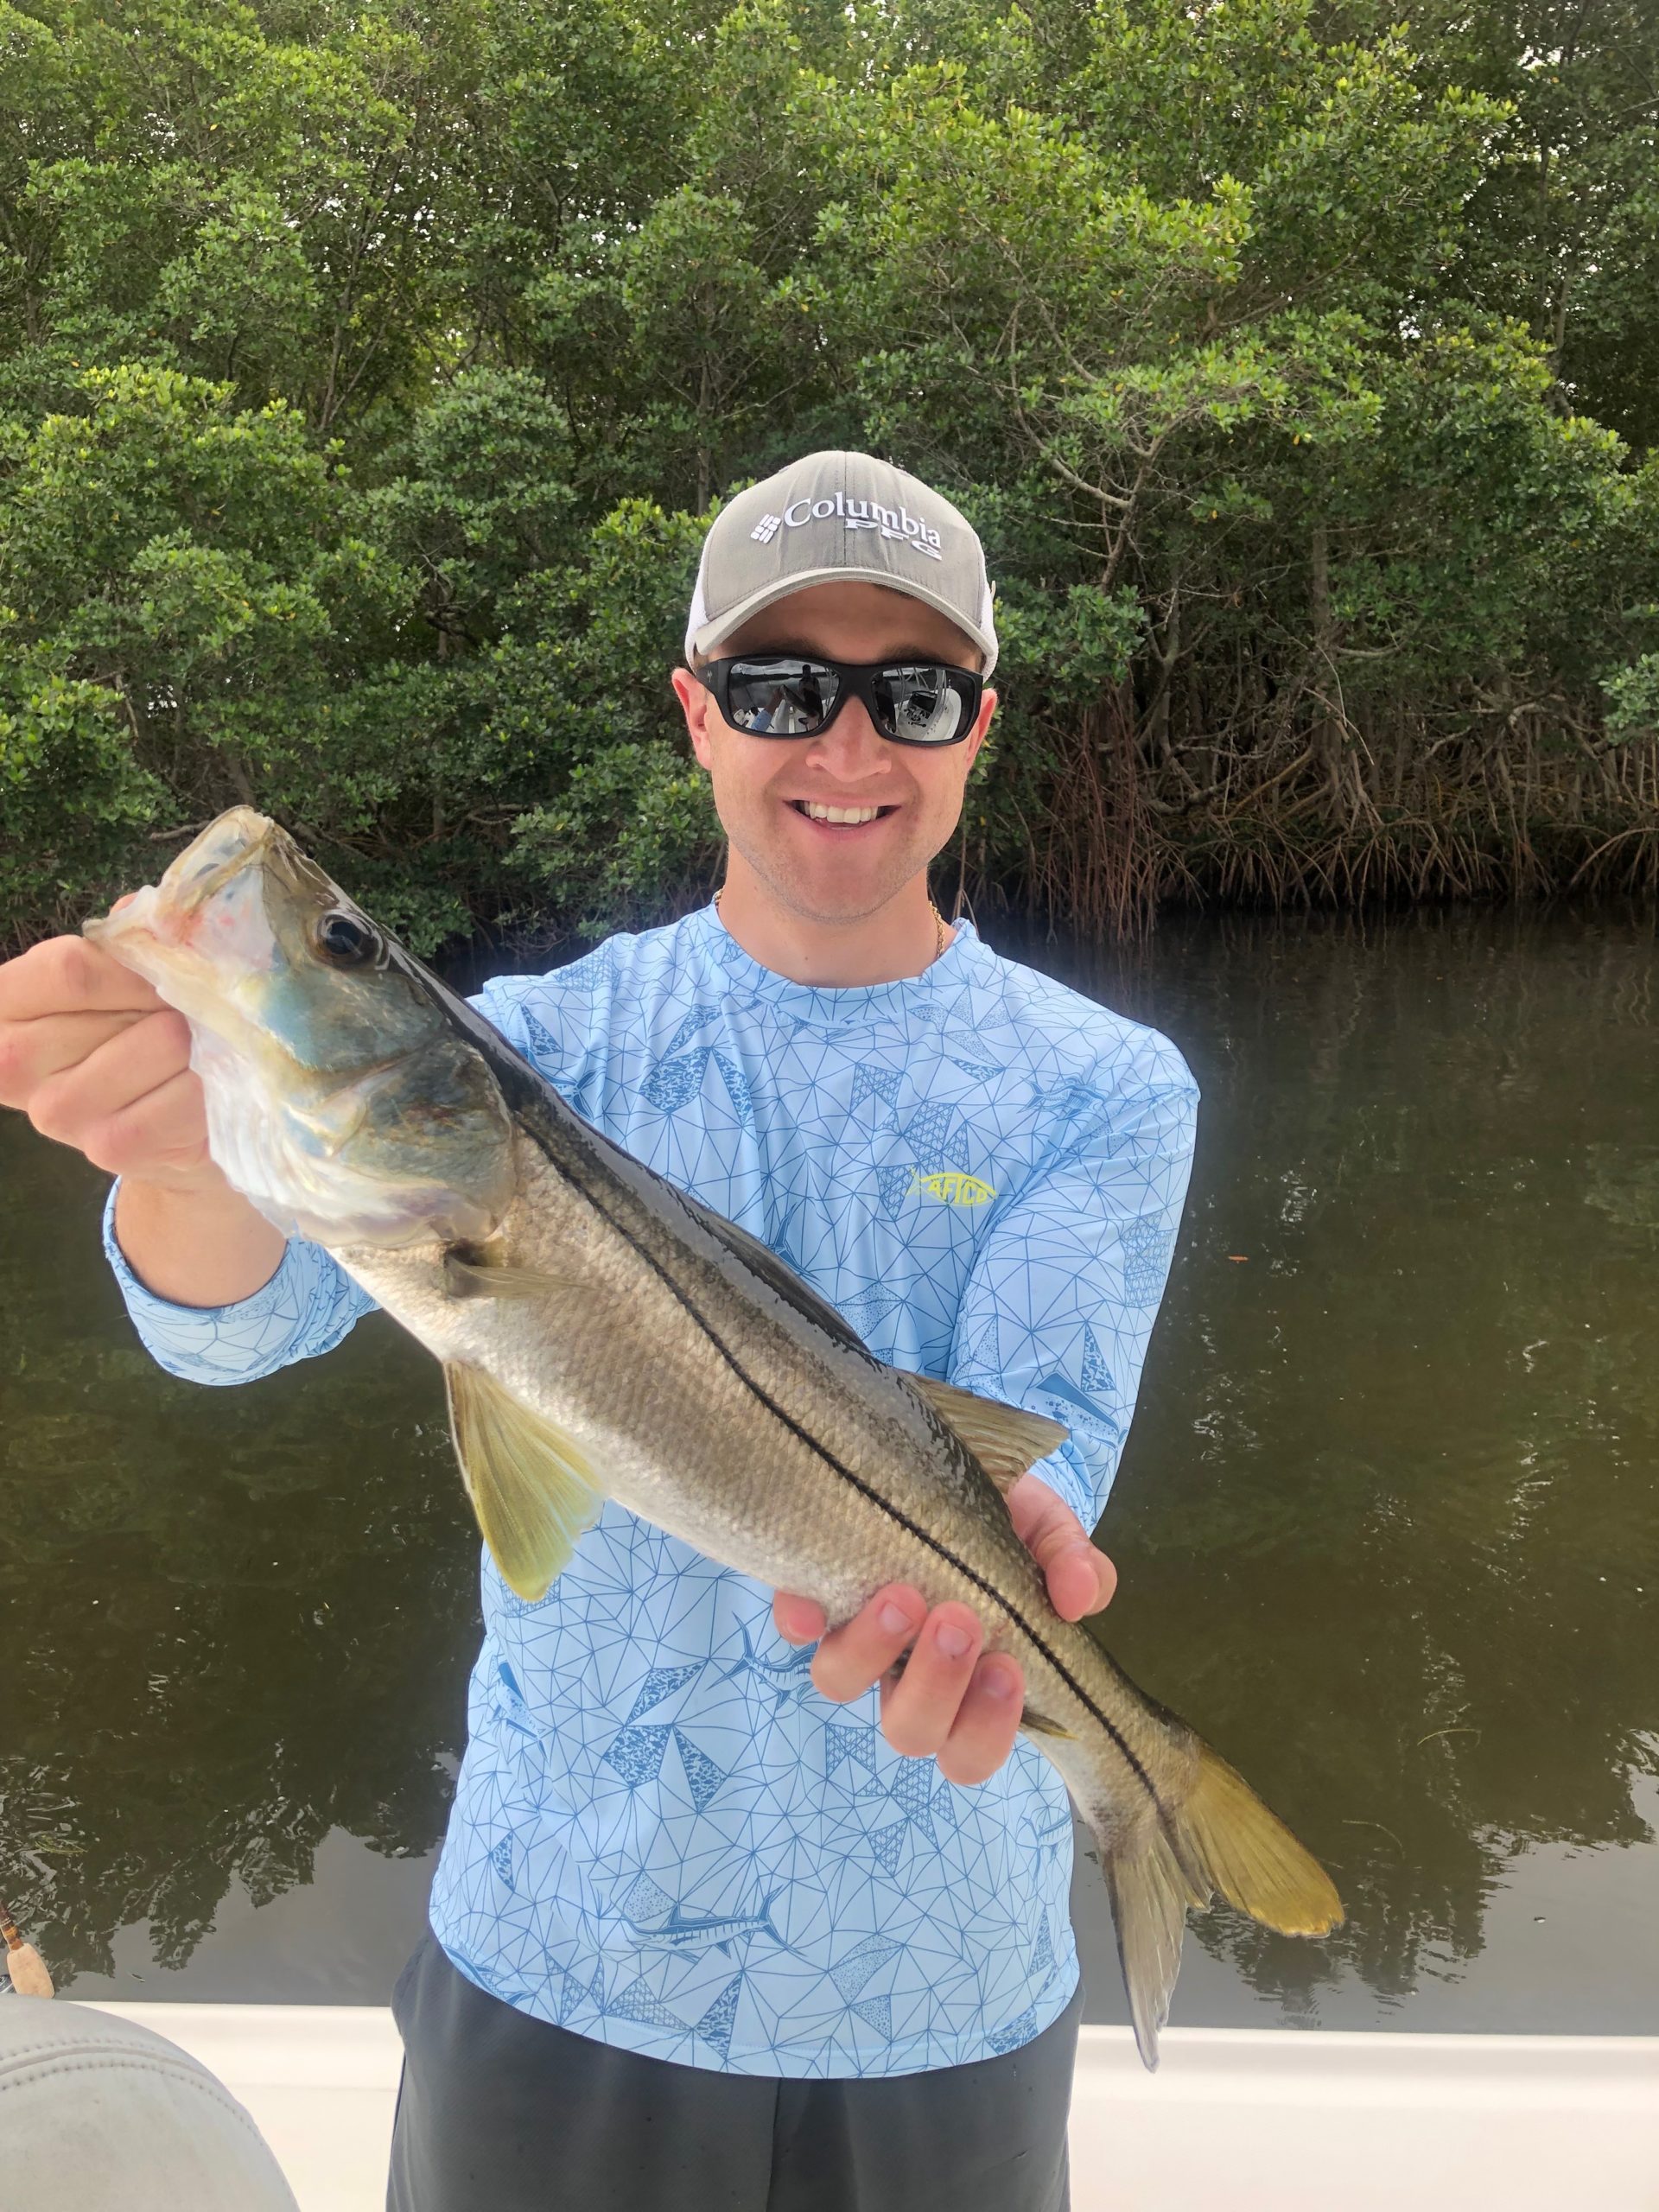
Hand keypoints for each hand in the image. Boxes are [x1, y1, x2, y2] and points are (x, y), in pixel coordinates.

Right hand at [0, 928, 219, 1190]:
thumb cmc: (139, 1036)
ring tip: (197, 1046)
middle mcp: (13, 1064)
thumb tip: (140, 916)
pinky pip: (176, 1100)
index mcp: (5, 1009)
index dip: (130, 964)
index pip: (64, 968)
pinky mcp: (107, 1147)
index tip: (163, 972)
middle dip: (163, 997)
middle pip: (105, 1002)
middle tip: (186, 1011)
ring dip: (192, 1039)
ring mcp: (57, 1111)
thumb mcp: (124, 981)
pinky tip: (206, 1083)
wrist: (169, 1128)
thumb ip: (127, 943)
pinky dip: (207, 1084)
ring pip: (150, 1046)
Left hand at [773, 1471, 1116, 1786]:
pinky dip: (801, 1615)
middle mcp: (904, 1672)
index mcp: (969, 1676)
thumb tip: (1081, 1597)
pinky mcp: (809, 1593)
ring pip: (842, 1684)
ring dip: (875, 1649)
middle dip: (937, 1687)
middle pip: (910, 1732)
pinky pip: (794, 1621)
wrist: (934, 1455)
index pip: (971, 1749)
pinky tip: (816, 1600)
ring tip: (904, 1596)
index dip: (986, 1730)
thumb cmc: (995, 1514)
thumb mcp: (1043, 1529)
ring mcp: (853, 1636)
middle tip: (960, 1622)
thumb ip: (1071, 1561)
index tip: (1008, 1669)